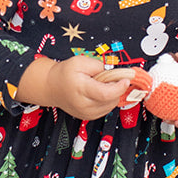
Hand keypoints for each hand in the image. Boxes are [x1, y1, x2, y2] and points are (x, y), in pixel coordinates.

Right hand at [16, 55, 130, 119]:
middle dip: (115, 87)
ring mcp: (86, 113)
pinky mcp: (88, 117)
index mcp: (81, 89)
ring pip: (111, 105)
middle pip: (110, 99)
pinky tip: (99, 92)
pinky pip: (106, 109)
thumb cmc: (64, 73)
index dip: (119, 86)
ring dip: (112, 94)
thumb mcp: (80, 61)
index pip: (106, 93)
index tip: (126, 79)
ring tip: (99, 84)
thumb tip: (115, 73)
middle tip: (108, 77)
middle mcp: (83, 104)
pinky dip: (107, 100)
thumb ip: (99, 66)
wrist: (51, 87)